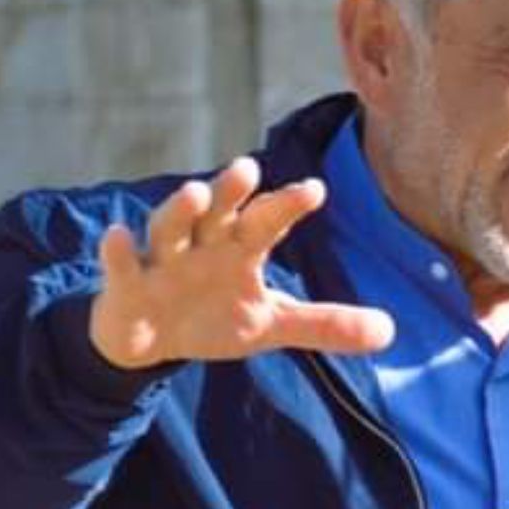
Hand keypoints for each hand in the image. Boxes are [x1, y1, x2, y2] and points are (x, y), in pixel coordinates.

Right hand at [88, 158, 395, 369]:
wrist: (149, 340)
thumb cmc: (214, 316)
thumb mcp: (270, 324)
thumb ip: (325, 324)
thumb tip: (390, 333)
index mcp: (241, 248)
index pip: (268, 220)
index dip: (288, 204)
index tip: (315, 190)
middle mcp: (203, 243)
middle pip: (219, 209)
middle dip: (230, 190)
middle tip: (248, 168)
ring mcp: (162, 260)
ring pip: (169, 227)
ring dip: (178, 210)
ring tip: (193, 192)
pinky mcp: (126, 284)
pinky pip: (119, 265)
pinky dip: (117, 252)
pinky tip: (118, 236)